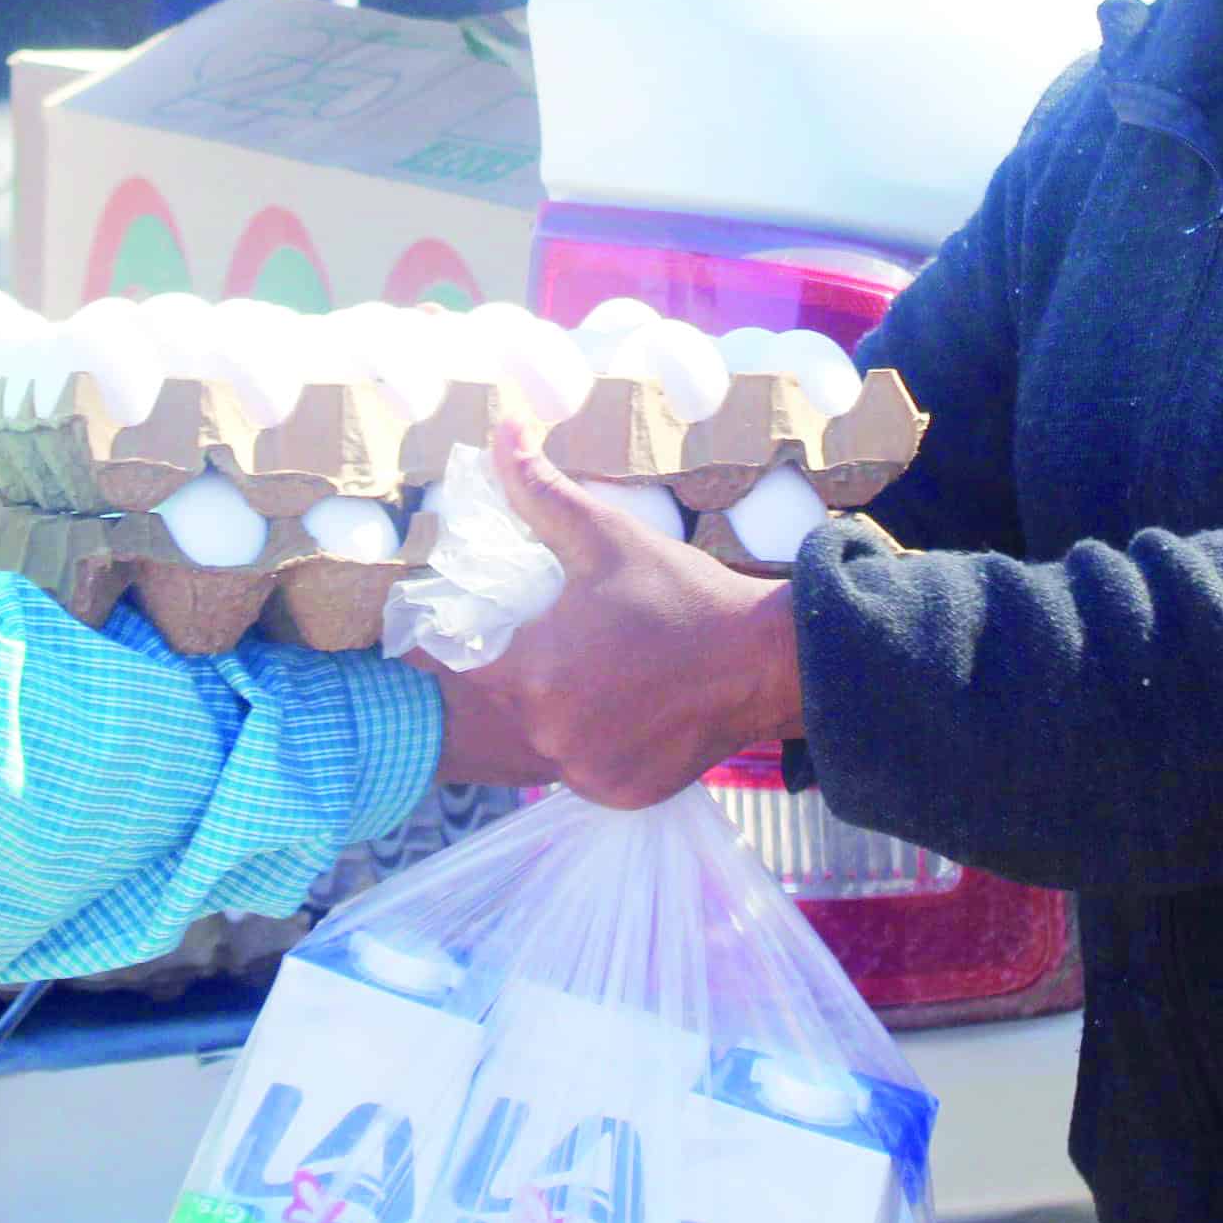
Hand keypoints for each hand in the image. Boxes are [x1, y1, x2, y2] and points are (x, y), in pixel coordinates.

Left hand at [439, 423, 804, 808]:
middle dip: (517, 669)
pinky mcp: (617, 793)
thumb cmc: (681, 594)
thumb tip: (499, 429)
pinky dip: (594, 745)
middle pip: (501, 700)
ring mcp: (584, 770)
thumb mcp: (606, 537)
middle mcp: (549, 731)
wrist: (764, 659)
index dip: (461, 635)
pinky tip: (624, 712)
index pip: (457, 658)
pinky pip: (582, 768)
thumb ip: (539, 491)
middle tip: (560, 641)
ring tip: (597, 674)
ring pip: (541, 738)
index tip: (476, 621)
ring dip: (555, 711)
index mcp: (533, 669)